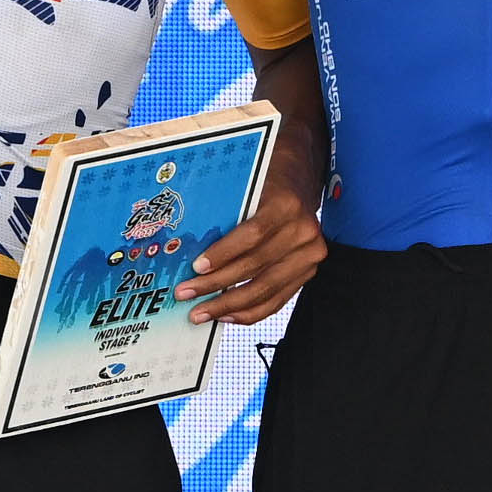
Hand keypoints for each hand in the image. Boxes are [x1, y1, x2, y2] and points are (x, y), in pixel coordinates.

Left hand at [187, 78, 327, 324]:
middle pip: (256, 267)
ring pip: (266, 289)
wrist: (300, 175)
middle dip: (217, 285)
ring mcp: (310, 254)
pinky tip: (227, 316)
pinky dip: (251, 312)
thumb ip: (226, 206)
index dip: (223, 254)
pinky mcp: (308, 270)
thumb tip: (181, 236)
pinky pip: (278, 299)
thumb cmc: (264, 176)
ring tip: (201, 313)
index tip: (195, 268)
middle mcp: (304, 231)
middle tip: (186, 294)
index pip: (252, 235)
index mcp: (286, 204)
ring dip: (229, 305)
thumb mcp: (247, 181)